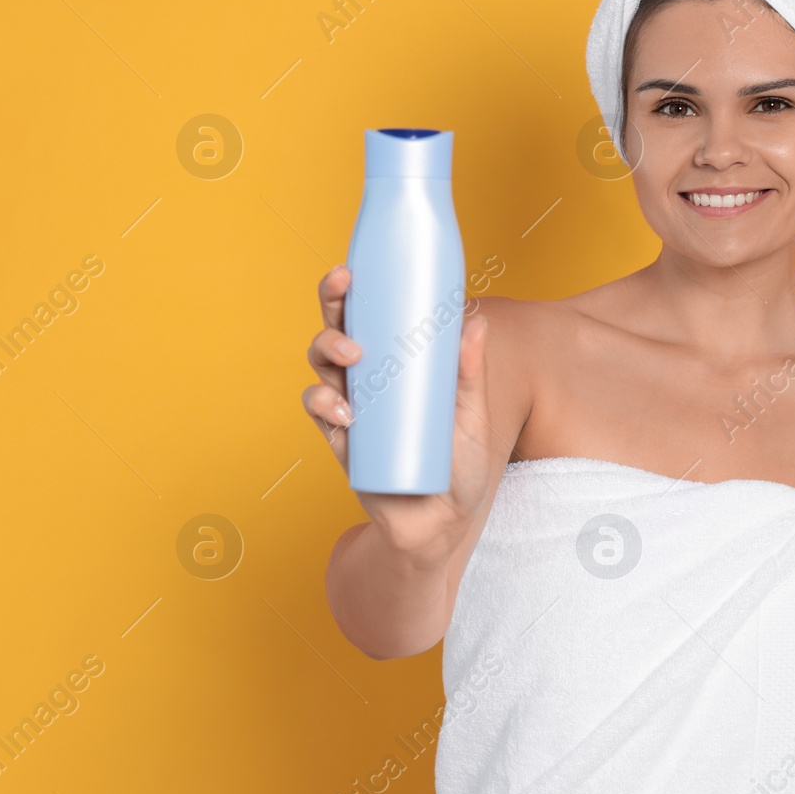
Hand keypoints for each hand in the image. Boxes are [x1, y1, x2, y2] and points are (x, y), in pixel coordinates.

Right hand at [302, 265, 496, 565]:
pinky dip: (323, 404)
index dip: (354, 289)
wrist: (441, 524)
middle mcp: (367, 378)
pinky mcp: (341, 439)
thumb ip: (471, 374)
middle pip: (338, 328)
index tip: (352, 268)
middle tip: (344, 291)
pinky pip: (318, 411)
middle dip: (333, 304)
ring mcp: (351, 406)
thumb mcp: (473, 417)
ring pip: (321, 365)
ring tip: (353, 358)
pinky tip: (346, 411)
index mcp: (396, 361)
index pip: (370, 314)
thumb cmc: (459, 466)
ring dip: (328, 350)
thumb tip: (476, 323)